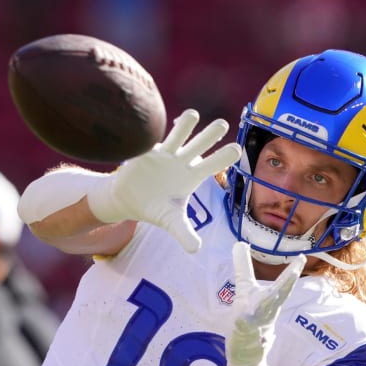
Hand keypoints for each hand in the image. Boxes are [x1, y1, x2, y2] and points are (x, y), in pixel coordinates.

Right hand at [87, 109, 241, 252]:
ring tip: (192, 115)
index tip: (236, 149)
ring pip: (177, 136)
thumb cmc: (155, 208)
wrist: (129, 200)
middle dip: (210, 135)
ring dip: (184, 126)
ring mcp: (165, 154)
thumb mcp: (171, 222)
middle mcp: (182, 161)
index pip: (213, 164)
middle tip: (223, 124)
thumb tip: (196, 250)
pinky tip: (159, 123)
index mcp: (193, 175)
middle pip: (200, 145)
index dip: (223, 157)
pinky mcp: (145, 152)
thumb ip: (184, 233)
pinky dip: (155, 134)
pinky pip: (152, 140)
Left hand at [225, 242, 304, 365]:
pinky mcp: (244, 333)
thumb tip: (240, 243)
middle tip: (298, 267)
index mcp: (269, 297)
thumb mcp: (245, 288)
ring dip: (266, 302)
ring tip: (269, 286)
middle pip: (279, 294)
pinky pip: (244, 327)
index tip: (302, 257)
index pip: (283, 283)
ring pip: (264, 311)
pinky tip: (241, 319)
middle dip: (287, 281)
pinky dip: (243, 322)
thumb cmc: (249, 316)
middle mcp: (267, 308)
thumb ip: (243, 266)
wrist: (247, 351)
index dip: (292, 270)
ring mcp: (257, 322)